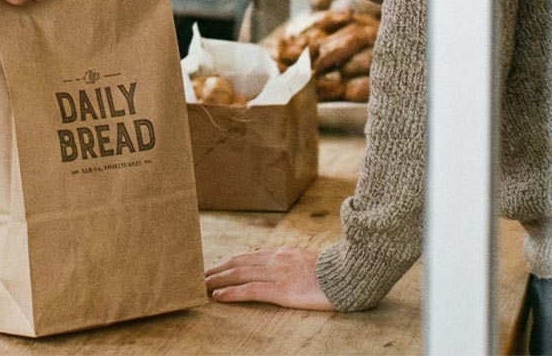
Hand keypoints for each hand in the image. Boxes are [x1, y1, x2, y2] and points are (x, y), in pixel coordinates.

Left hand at [205, 248, 334, 310]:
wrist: (354, 272)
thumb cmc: (338, 272)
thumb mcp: (312, 263)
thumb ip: (295, 264)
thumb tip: (284, 269)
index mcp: (283, 254)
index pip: (248, 257)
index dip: (228, 262)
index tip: (213, 268)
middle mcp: (277, 260)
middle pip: (238, 263)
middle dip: (216, 270)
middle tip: (197, 276)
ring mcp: (279, 274)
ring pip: (239, 274)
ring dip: (216, 280)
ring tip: (199, 286)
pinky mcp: (283, 290)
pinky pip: (251, 291)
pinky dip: (231, 293)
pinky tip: (218, 297)